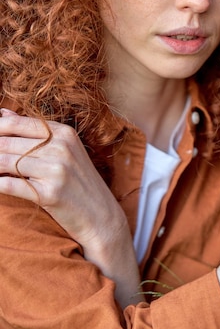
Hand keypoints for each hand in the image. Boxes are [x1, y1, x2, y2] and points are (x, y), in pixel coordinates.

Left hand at [0, 110, 139, 306]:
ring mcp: (56, 170)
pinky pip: (8, 185)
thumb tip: (2, 112)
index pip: (17, 123)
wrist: (101, 216)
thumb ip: (34, 132)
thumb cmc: (79, 183)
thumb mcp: (65, 151)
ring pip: (4, 162)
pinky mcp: (49, 193)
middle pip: (7, 143)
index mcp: (64, 133)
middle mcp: (61, 148)